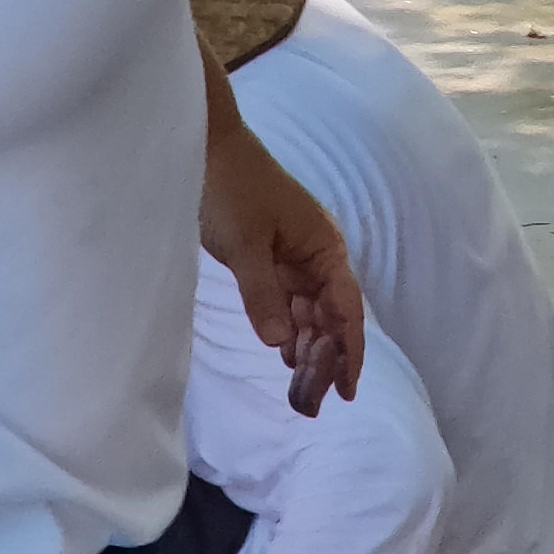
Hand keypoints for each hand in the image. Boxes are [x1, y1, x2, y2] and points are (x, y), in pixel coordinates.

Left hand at [200, 114, 364, 415]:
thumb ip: (262, 294)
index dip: (349, 352)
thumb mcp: (245, 244)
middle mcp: (317, 256)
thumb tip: (281, 345)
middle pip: (330, 318)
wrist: (205, 146)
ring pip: (310, 315)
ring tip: (300, 394)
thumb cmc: (231, 187)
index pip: (345, 309)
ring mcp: (295, 259)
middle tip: (309, 407)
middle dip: (325, 362)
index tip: (347, 391)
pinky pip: (289, 304)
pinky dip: (289, 332)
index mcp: (324, 248)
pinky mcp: (272, 260)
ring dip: (308, 352)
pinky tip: (287, 358)